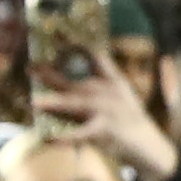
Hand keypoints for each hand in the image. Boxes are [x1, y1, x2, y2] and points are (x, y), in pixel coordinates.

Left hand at [31, 56, 179, 180]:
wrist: (149, 145)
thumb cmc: (128, 119)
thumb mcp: (119, 93)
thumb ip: (99, 79)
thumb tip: (69, 66)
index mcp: (113, 82)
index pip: (95, 56)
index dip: (76, 45)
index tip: (56, 35)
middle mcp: (110, 94)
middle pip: (77, 83)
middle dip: (51, 76)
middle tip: (31, 69)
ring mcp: (108, 113)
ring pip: (77, 106)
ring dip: (56, 103)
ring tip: (35, 103)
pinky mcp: (105, 132)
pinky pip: (81, 135)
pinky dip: (64, 138)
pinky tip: (48, 138)